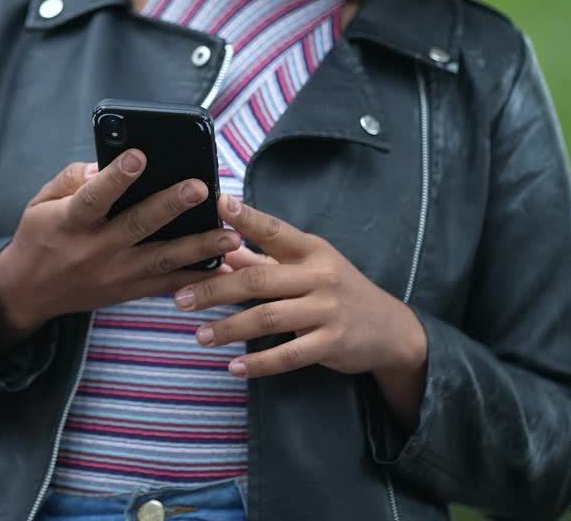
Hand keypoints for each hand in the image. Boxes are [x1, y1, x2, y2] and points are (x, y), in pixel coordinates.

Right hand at [0, 150, 240, 349]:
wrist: (29, 293)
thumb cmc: (38, 238)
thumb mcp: (40, 202)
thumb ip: (70, 179)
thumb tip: (101, 165)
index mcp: (68, 223)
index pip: (93, 197)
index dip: (115, 176)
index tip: (139, 155)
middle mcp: (93, 250)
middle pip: (137, 226)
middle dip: (170, 206)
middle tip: (200, 188)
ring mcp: (113, 274)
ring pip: (161, 260)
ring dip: (198, 247)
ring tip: (231, 236)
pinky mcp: (126, 291)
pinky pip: (166, 285)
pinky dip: (196, 278)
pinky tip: (224, 268)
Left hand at [174, 195, 426, 427]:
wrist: (390, 329)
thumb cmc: (337, 290)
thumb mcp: (308, 266)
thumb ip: (264, 258)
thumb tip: (222, 247)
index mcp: (311, 250)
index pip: (274, 229)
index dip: (246, 217)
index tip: (218, 202)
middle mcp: (320, 275)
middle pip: (259, 279)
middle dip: (215, 289)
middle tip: (180, 298)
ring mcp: (328, 309)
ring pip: (268, 317)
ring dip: (229, 328)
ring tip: (199, 336)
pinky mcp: (332, 342)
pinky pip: (289, 355)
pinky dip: (259, 363)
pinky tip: (233, 368)